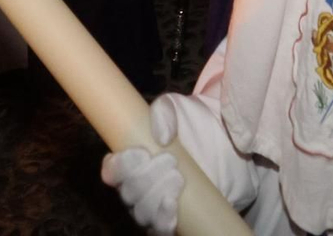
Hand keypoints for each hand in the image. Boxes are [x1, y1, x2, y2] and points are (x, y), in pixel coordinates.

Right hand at [100, 95, 185, 234]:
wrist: (222, 147)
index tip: (141, 153)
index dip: (118, 166)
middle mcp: (136, 187)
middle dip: (146, 177)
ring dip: (156, 195)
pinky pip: (158, 228)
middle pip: (127, 192)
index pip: (110, 170)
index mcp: (130, 161)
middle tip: (170, 161)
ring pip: (141, 211)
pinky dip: (162, 218)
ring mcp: (152, 207)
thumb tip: (161, 136)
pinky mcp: (169, 220)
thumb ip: (165, 112)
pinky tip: (172, 204)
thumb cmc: (191, 126)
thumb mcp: (177, 109)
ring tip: (178, 177)